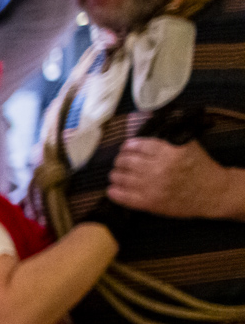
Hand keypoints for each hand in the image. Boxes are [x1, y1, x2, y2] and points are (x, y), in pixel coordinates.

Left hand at [109, 137, 236, 218]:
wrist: (213, 193)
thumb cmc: (200, 167)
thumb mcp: (188, 145)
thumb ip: (168, 135)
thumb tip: (145, 120)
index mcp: (168, 152)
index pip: (137, 145)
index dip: (127, 146)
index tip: (126, 148)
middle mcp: (159, 168)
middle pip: (126, 161)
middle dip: (119, 160)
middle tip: (120, 162)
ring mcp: (153, 187)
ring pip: (122, 177)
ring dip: (115, 175)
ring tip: (116, 175)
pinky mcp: (151, 203)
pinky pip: (124, 197)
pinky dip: (114, 192)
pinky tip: (112, 190)